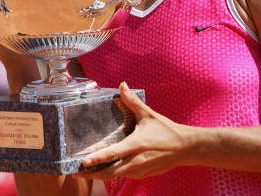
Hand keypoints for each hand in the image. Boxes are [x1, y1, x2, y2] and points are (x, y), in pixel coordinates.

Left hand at [75, 82, 196, 179]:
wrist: (185, 148)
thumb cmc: (166, 130)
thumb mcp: (149, 114)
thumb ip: (132, 101)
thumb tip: (122, 85)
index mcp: (135, 145)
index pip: (112, 154)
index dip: (96, 159)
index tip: (82, 163)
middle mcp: (136, 160)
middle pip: (110, 172)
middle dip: (92, 174)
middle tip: (75, 173)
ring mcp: (140, 170)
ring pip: (116, 176)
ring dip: (101, 175)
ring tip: (85, 173)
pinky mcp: (143, 175)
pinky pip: (125, 176)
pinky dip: (114, 174)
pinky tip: (105, 170)